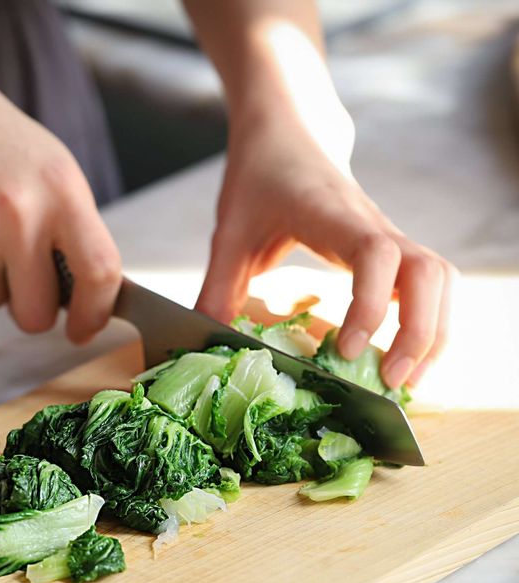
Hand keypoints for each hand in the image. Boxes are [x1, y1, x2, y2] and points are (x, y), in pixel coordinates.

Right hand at [0, 47, 120, 343]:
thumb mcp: (48, 167)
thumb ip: (71, 228)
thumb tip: (87, 296)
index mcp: (63, 190)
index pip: (99, 271)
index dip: (94, 313)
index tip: (82, 330)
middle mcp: (21, 210)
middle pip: (36, 312)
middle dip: (27, 309)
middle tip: (14, 276)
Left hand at [196, 112, 456, 388]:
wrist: (288, 133)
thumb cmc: (259, 176)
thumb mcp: (230, 233)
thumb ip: (218, 287)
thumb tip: (208, 342)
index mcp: (334, 216)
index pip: (377, 256)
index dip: (371, 306)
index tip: (348, 351)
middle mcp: (373, 225)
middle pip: (430, 274)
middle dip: (419, 333)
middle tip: (391, 381)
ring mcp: (388, 235)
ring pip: (441, 280)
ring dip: (434, 331)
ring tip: (409, 378)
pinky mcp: (390, 248)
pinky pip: (429, 283)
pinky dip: (428, 320)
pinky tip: (406, 352)